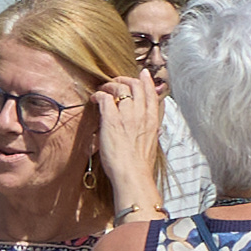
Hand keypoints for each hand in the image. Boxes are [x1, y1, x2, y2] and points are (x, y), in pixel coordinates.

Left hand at [88, 70, 165, 216]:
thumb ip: (152, 134)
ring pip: (121, 88)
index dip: (147, 81)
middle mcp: (142, 115)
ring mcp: (127, 116)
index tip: (143, 74)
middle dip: (125, 80)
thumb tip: (155, 131)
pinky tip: (95, 98)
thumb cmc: (140, 166)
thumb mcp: (152, 146)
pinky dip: (99, 95)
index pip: (152, 94)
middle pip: (136, 85)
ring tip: (103, 89)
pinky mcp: (112, 120)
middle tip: (116, 82)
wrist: (133, 176)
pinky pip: (106, 98)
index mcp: (152, 121)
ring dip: (110, 85)